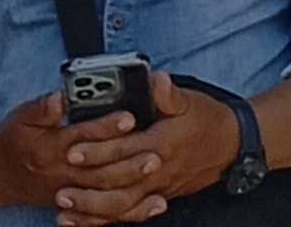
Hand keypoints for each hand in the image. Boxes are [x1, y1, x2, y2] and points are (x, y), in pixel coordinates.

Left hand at [57, 73, 242, 222]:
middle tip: (60, 188)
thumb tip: (154, 79)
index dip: (97, 150)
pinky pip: (130, 215)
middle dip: (88, 189)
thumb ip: (168, 92)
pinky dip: (107, 221)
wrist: (230, 147)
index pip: (123, 150)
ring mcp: (157, 189)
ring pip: (122, 208)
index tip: (73, 150)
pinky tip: (87, 221)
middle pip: (118, 185)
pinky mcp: (157, 198)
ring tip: (66, 211)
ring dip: (93, 211)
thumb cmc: (207, 120)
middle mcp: (157, 172)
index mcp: (161, 144)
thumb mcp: (189, 99)